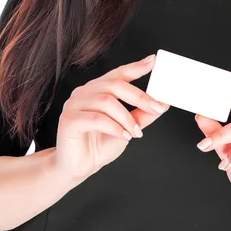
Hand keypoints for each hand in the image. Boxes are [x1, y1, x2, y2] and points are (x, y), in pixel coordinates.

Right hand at [53, 54, 169, 185]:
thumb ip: (142, 115)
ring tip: (134, 133)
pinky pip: (96, 118)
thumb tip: (162, 104)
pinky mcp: (69, 119)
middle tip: (156, 108)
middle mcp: (84, 92)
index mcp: (97, 89)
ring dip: (126, 118)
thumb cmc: (99, 145)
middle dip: (139, 97)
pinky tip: (123, 136)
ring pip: (107, 102)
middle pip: (114, 85)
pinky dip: (114, 127)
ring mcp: (74, 104)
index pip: (118, 73)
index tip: (153, 62)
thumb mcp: (128, 128)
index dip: (136, 67)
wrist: (78, 168)